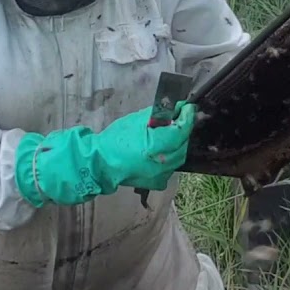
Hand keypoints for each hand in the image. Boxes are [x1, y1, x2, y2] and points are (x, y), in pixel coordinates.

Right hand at [15, 102, 196, 206]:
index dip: (187, 117)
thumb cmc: (115, 139)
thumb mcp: (136, 120)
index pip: (181, 129)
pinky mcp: (157, 182)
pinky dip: (169, 156)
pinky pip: (170, 167)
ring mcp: (160, 174)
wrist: (100, 163)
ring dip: (177, 144)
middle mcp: (162, 162)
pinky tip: (160, 149)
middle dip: (182, 130)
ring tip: (168, 133)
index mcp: (156, 145)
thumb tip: (174, 108)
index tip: (189, 108)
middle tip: (178, 118)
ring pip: (178, 156)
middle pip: (182, 143)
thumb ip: (158, 114)